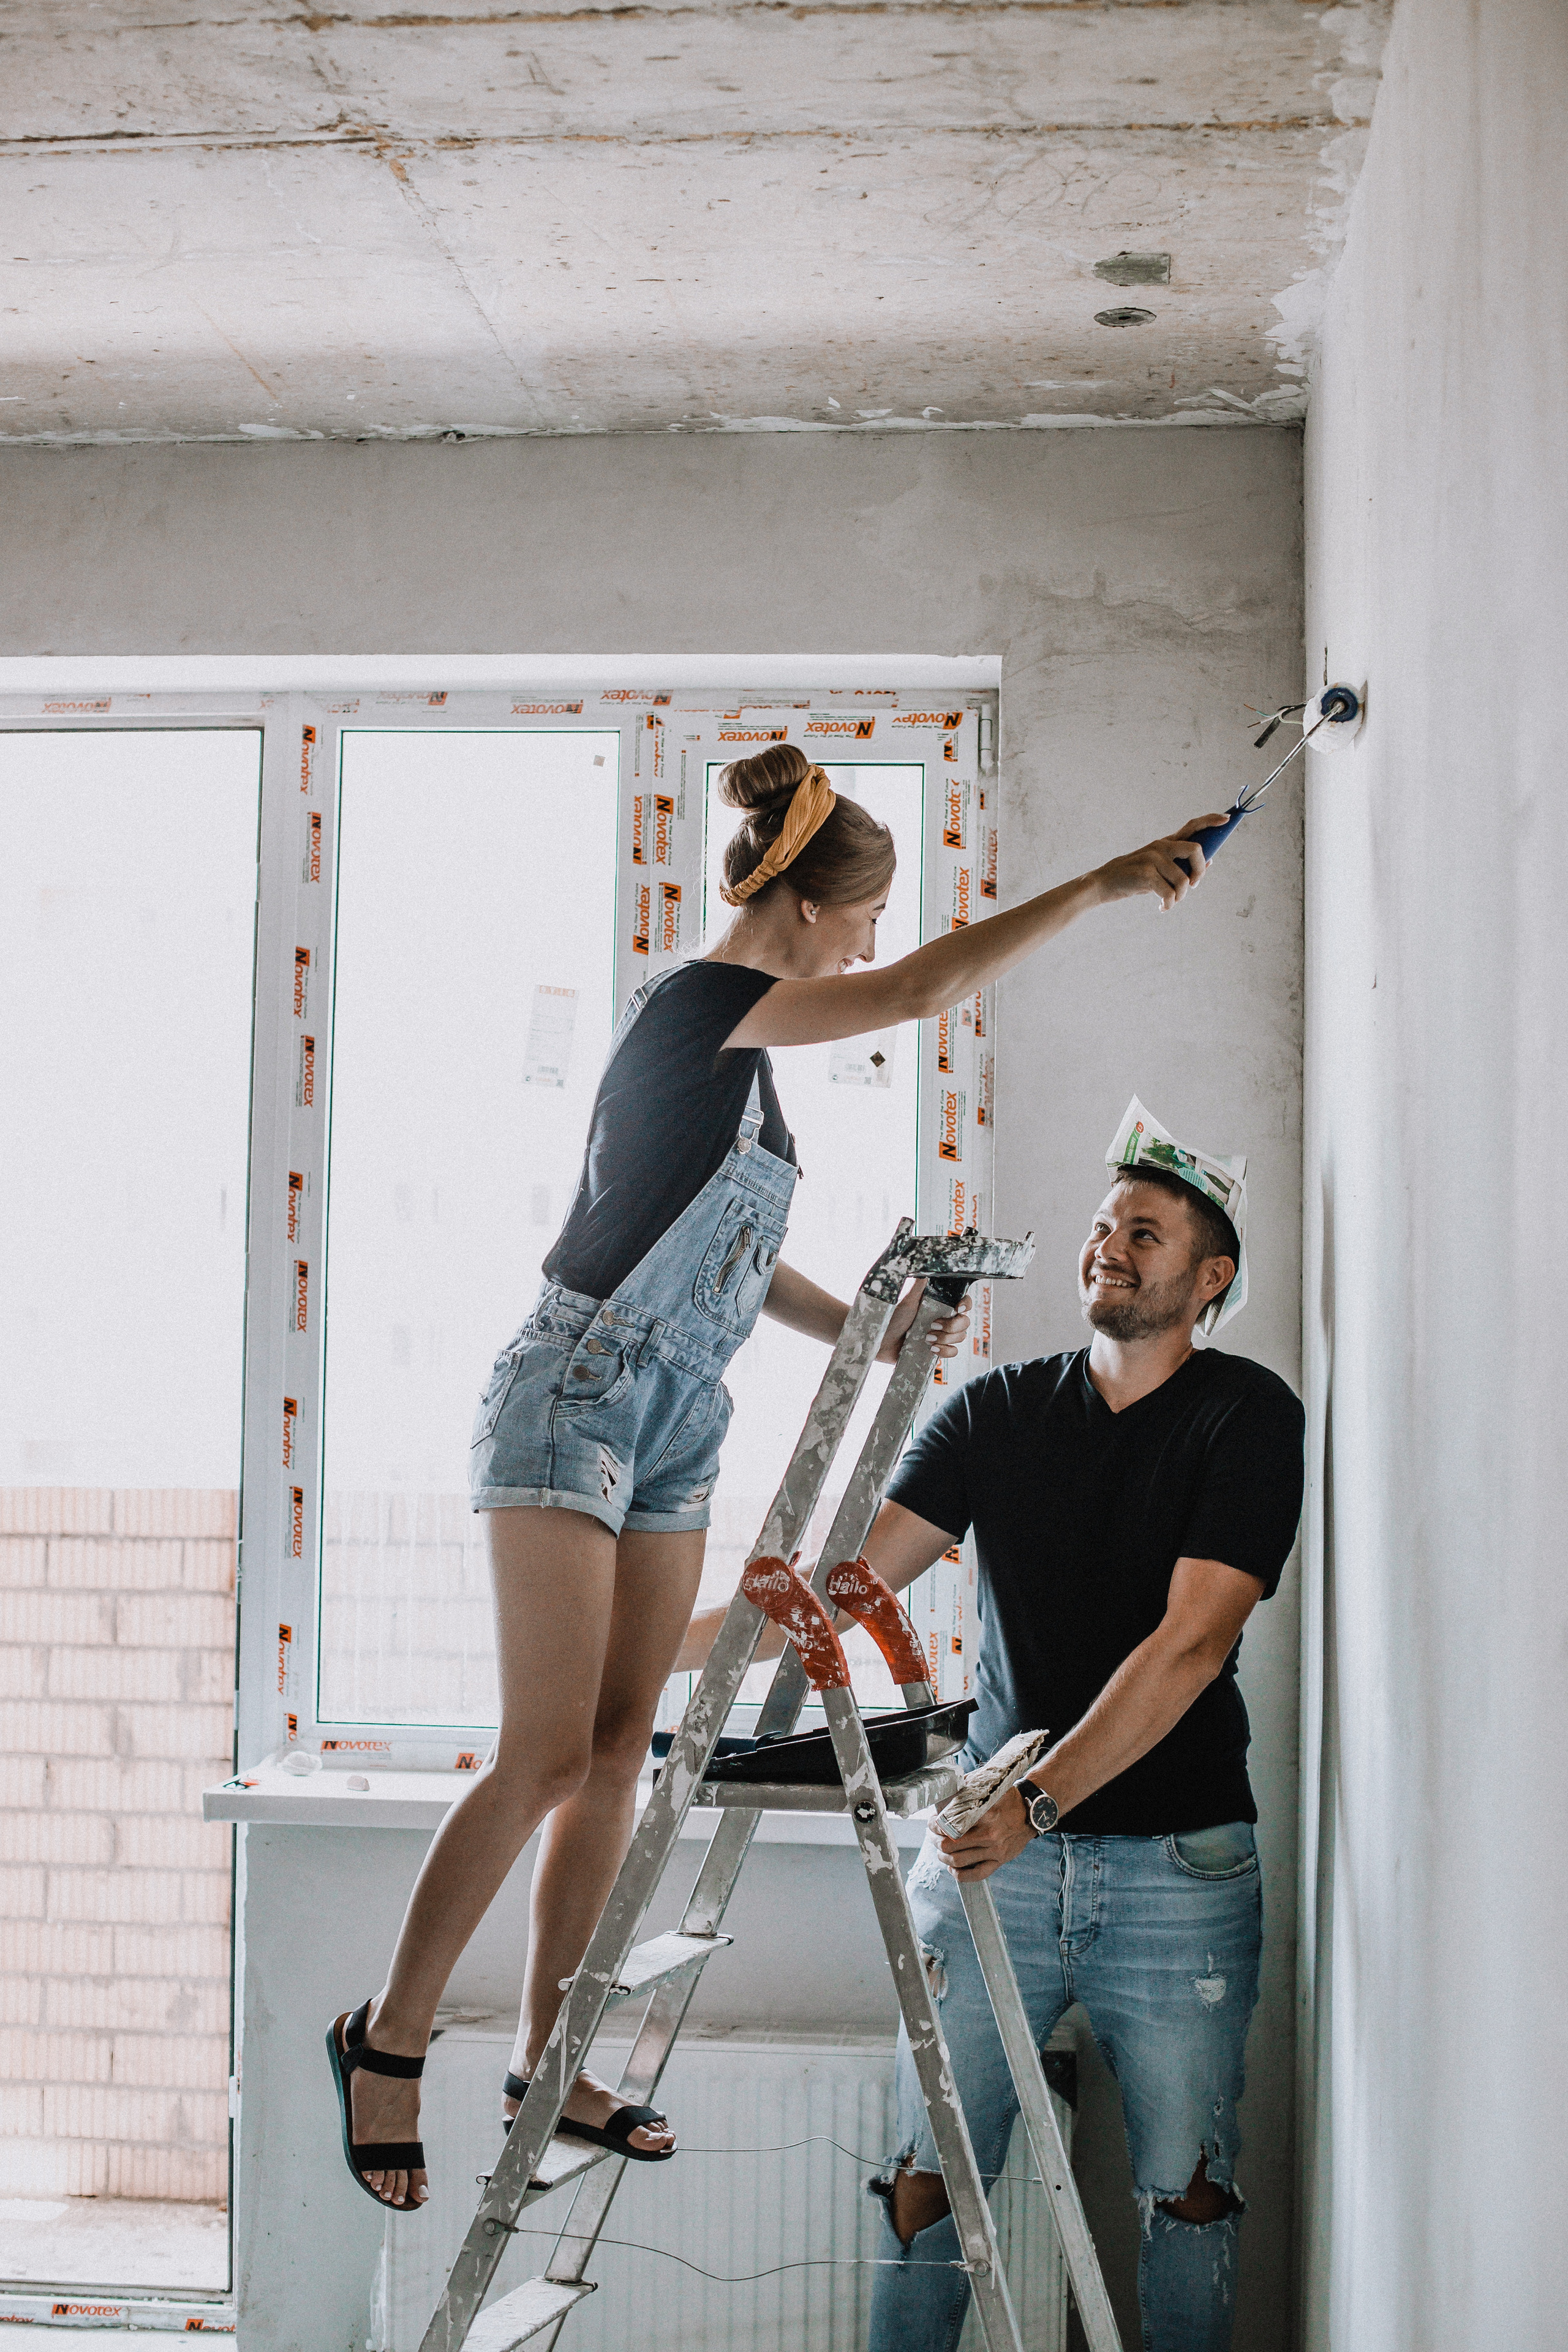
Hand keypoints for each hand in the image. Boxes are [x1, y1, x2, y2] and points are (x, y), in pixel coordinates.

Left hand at [878, 1278, 971, 1365]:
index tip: (958, 1308)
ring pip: (960, 1337)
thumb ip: (918, 1287)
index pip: (963, 1303)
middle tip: (932, 1325)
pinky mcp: (937, 1350)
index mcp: (938, 1306)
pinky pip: (953, 1352)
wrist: (882, 1342)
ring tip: (927, 1338)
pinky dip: (945, 1351)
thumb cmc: (892, 1319)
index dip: (966, 1305)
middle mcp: (943, 1320)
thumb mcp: (907, 1302)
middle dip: (952, 1326)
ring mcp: (941, 1336)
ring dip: (946, 1338)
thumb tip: (926, 1271)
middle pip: (965, 1322)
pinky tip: (931, 1349)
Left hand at [934, 1785, 1036, 1881]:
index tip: (932, 1822)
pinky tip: (953, 1868)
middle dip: (936, 1841)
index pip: (951, 1825)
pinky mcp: (1000, 1861)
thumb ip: (969, 1788)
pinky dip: (960, 1875)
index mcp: (986, 1815)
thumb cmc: (1008, 1799)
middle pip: (951, 1846)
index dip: (936, 1826)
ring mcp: (995, 1851)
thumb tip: (947, 1787)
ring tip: (941, 1850)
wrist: (1033, 1813)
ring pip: (959, 1861)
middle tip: (933, 1836)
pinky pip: (977, 1875)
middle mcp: (990, 1835)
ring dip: (944, 1857)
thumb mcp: (990, 1788)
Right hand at [1094, 818, 1226, 910]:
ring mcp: (1153, 858)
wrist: (1104, 884)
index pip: (1192, 825)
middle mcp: (1161, 846)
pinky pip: (1170, 892)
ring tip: (1171, 901)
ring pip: (1184, 879)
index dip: (1210, 821)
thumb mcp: (1158, 868)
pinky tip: (1162, 907)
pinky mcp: (1146, 873)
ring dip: (1181, 896)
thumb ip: (1180, 864)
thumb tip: (1210, 861)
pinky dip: (1169, 904)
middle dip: (1200, 871)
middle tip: (1192, 885)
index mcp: (1165, 843)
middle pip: (1196, 850)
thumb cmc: (1133, 878)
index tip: (1226, 819)